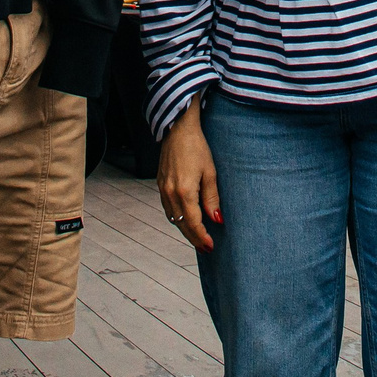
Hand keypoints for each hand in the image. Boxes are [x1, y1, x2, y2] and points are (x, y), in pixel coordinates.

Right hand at [157, 104, 221, 251]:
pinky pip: (167, 208)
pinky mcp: (160, 184)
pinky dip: (177, 217)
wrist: (178, 129)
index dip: (202, 237)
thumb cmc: (197, 147)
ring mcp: (163, 189)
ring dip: (185, 229)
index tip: (211, 246)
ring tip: (197, 237)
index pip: (194, 223)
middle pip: (182, 224)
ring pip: (173, 218)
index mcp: (184, 191)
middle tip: (205, 247)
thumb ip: (212, 198)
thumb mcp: (210, 172)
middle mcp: (170, 193)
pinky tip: (186, 219)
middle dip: (194, 238)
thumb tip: (216, 220)